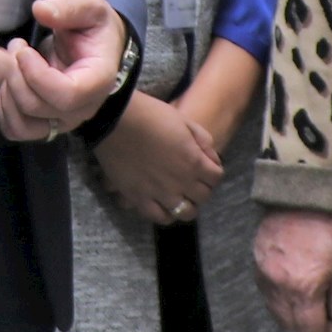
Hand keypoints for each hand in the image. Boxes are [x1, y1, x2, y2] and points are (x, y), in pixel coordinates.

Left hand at [0, 0, 128, 141]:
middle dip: (14, 74)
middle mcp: (82, 109)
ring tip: (11, 66)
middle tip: (15, 47)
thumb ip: (69, 6)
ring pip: (22, 125)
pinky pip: (14, 129)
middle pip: (36, 107)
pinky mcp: (44, 126)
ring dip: (6, 93)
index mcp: (98, 81)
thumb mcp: (90, 6)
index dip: (36, 74)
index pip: (66, 94)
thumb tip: (40, 10)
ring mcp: (62, 121)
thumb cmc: (93, 28)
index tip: (23, 49)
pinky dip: (2, 108)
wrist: (96, 50)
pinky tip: (7, 83)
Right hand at [95, 92, 222, 223]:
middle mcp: (181, 182)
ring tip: (179, 196)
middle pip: (203, 196)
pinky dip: (165, 213)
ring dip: (187, 204)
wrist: (115, 119)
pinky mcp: (139, 198)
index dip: (212, 171)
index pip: (216, 177)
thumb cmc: (150, 114)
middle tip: (192, 180)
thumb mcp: (184, 120)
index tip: (205, 166)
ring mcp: (160, 193)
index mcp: (194, 161)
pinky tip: (163, 204)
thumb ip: (203, 140)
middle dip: (201, 187)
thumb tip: (210, 158)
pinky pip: (159, 217)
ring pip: (185, 213)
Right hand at [254, 209, 331, 331]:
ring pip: (275, 310)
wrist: (304, 191)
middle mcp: (279, 286)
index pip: (310, 328)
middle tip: (324, 318)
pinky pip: (267, 292)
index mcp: (304, 288)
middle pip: (290, 324)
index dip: (326, 331)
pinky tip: (293, 290)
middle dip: (309, 326)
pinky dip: (280, 299)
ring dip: (292, 314)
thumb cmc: (331, 225)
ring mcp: (263, 274)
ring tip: (310, 305)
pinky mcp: (256, 262)